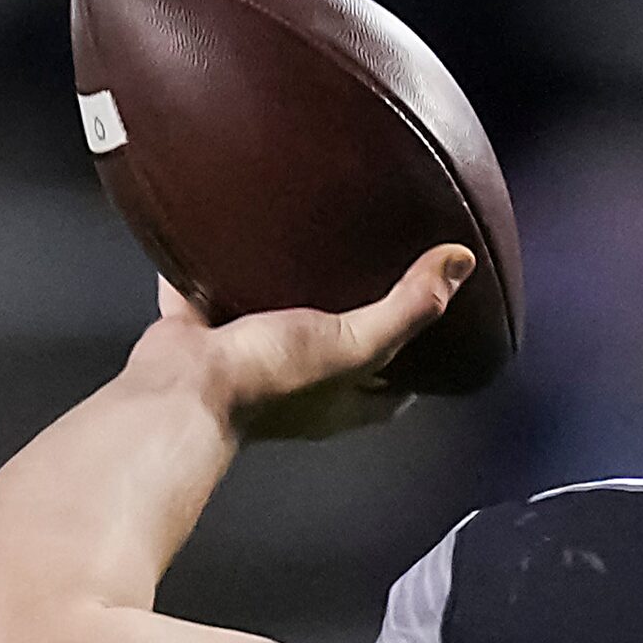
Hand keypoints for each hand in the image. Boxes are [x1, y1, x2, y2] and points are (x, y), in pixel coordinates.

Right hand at [124, 244, 472, 440]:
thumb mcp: (357, 342)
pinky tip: (220, 241)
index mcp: (343, 400)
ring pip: (272, 325)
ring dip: (283, 297)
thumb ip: (408, 307)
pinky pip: (206, 301)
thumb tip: (460, 264)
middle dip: (351, 322)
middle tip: (369, 277)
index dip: (418, 363)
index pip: (396, 387)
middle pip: (337, 354)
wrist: (182, 388)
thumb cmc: (271, 379)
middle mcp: (299, 388)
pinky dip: (209, 277)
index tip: (433, 328)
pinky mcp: (201, 340)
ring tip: (303, 252)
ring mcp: (248, 365)